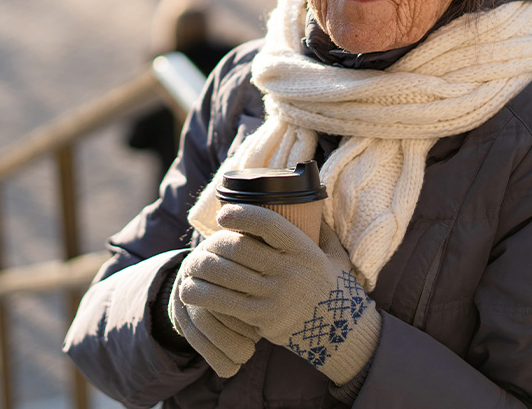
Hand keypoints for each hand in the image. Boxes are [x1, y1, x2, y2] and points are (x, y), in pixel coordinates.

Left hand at [178, 204, 381, 384]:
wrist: (342, 332)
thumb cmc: (334, 285)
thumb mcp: (334, 253)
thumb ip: (320, 228)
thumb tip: (304, 199)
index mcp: (305, 251)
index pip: (269, 224)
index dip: (242, 214)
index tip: (223, 214)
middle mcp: (289, 272)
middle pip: (238, 249)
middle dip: (215, 243)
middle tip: (207, 243)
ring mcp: (275, 297)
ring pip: (225, 275)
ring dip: (202, 267)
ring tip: (193, 264)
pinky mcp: (262, 319)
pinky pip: (222, 303)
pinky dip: (200, 294)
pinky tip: (189, 289)